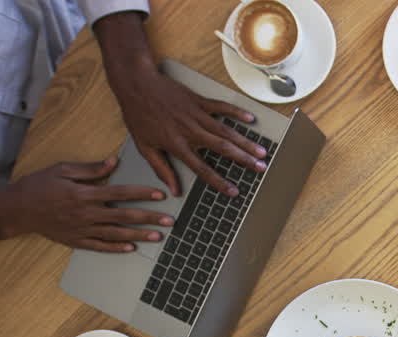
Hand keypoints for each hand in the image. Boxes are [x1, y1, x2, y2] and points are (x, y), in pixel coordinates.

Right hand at [0, 159, 174, 251]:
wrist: (16, 209)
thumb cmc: (39, 186)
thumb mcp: (62, 170)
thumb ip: (90, 169)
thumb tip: (114, 162)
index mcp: (84, 194)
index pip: (120, 193)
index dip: (142, 194)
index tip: (160, 195)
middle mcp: (86, 213)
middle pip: (123, 216)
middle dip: (149, 218)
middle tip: (170, 221)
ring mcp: (81, 229)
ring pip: (116, 234)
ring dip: (139, 235)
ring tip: (158, 237)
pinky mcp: (75, 241)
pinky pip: (99, 246)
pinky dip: (116, 248)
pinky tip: (132, 248)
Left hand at [106, 57, 266, 196]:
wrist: (136, 84)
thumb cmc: (138, 116)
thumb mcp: (145, 147)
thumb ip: (161, 169)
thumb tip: (173, 189)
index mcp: (177, 145)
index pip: (203, 169)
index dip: (219, 182)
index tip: (233, 192)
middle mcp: (191, 131)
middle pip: (223, 149)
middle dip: (244, 160)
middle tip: (261, 168)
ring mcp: (197, 115)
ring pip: (226, 131)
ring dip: (246, 142)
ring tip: (261, 151)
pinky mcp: (199, 101)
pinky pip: (222, 107)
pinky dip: (237, 112)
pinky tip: (250, 118)